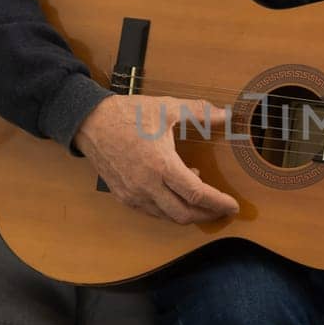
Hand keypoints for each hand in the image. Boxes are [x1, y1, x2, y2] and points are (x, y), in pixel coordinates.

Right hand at [73, 94, 238, 224]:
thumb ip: (200, 113)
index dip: (218, 203)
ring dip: (188, 212)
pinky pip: (153, 212)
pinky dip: (169, 208)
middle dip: (207, 215)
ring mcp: (133, 195)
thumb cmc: (129, 115)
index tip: (233, 206)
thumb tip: (226, 114)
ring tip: (199, 195)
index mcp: (161, 166)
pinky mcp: (124, 197)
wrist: (90, 122)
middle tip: (221, 209)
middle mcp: (147, 186)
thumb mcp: (167, 108)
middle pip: (184, 214)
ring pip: (168, 217)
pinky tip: (175, 191)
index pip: (197, 195)